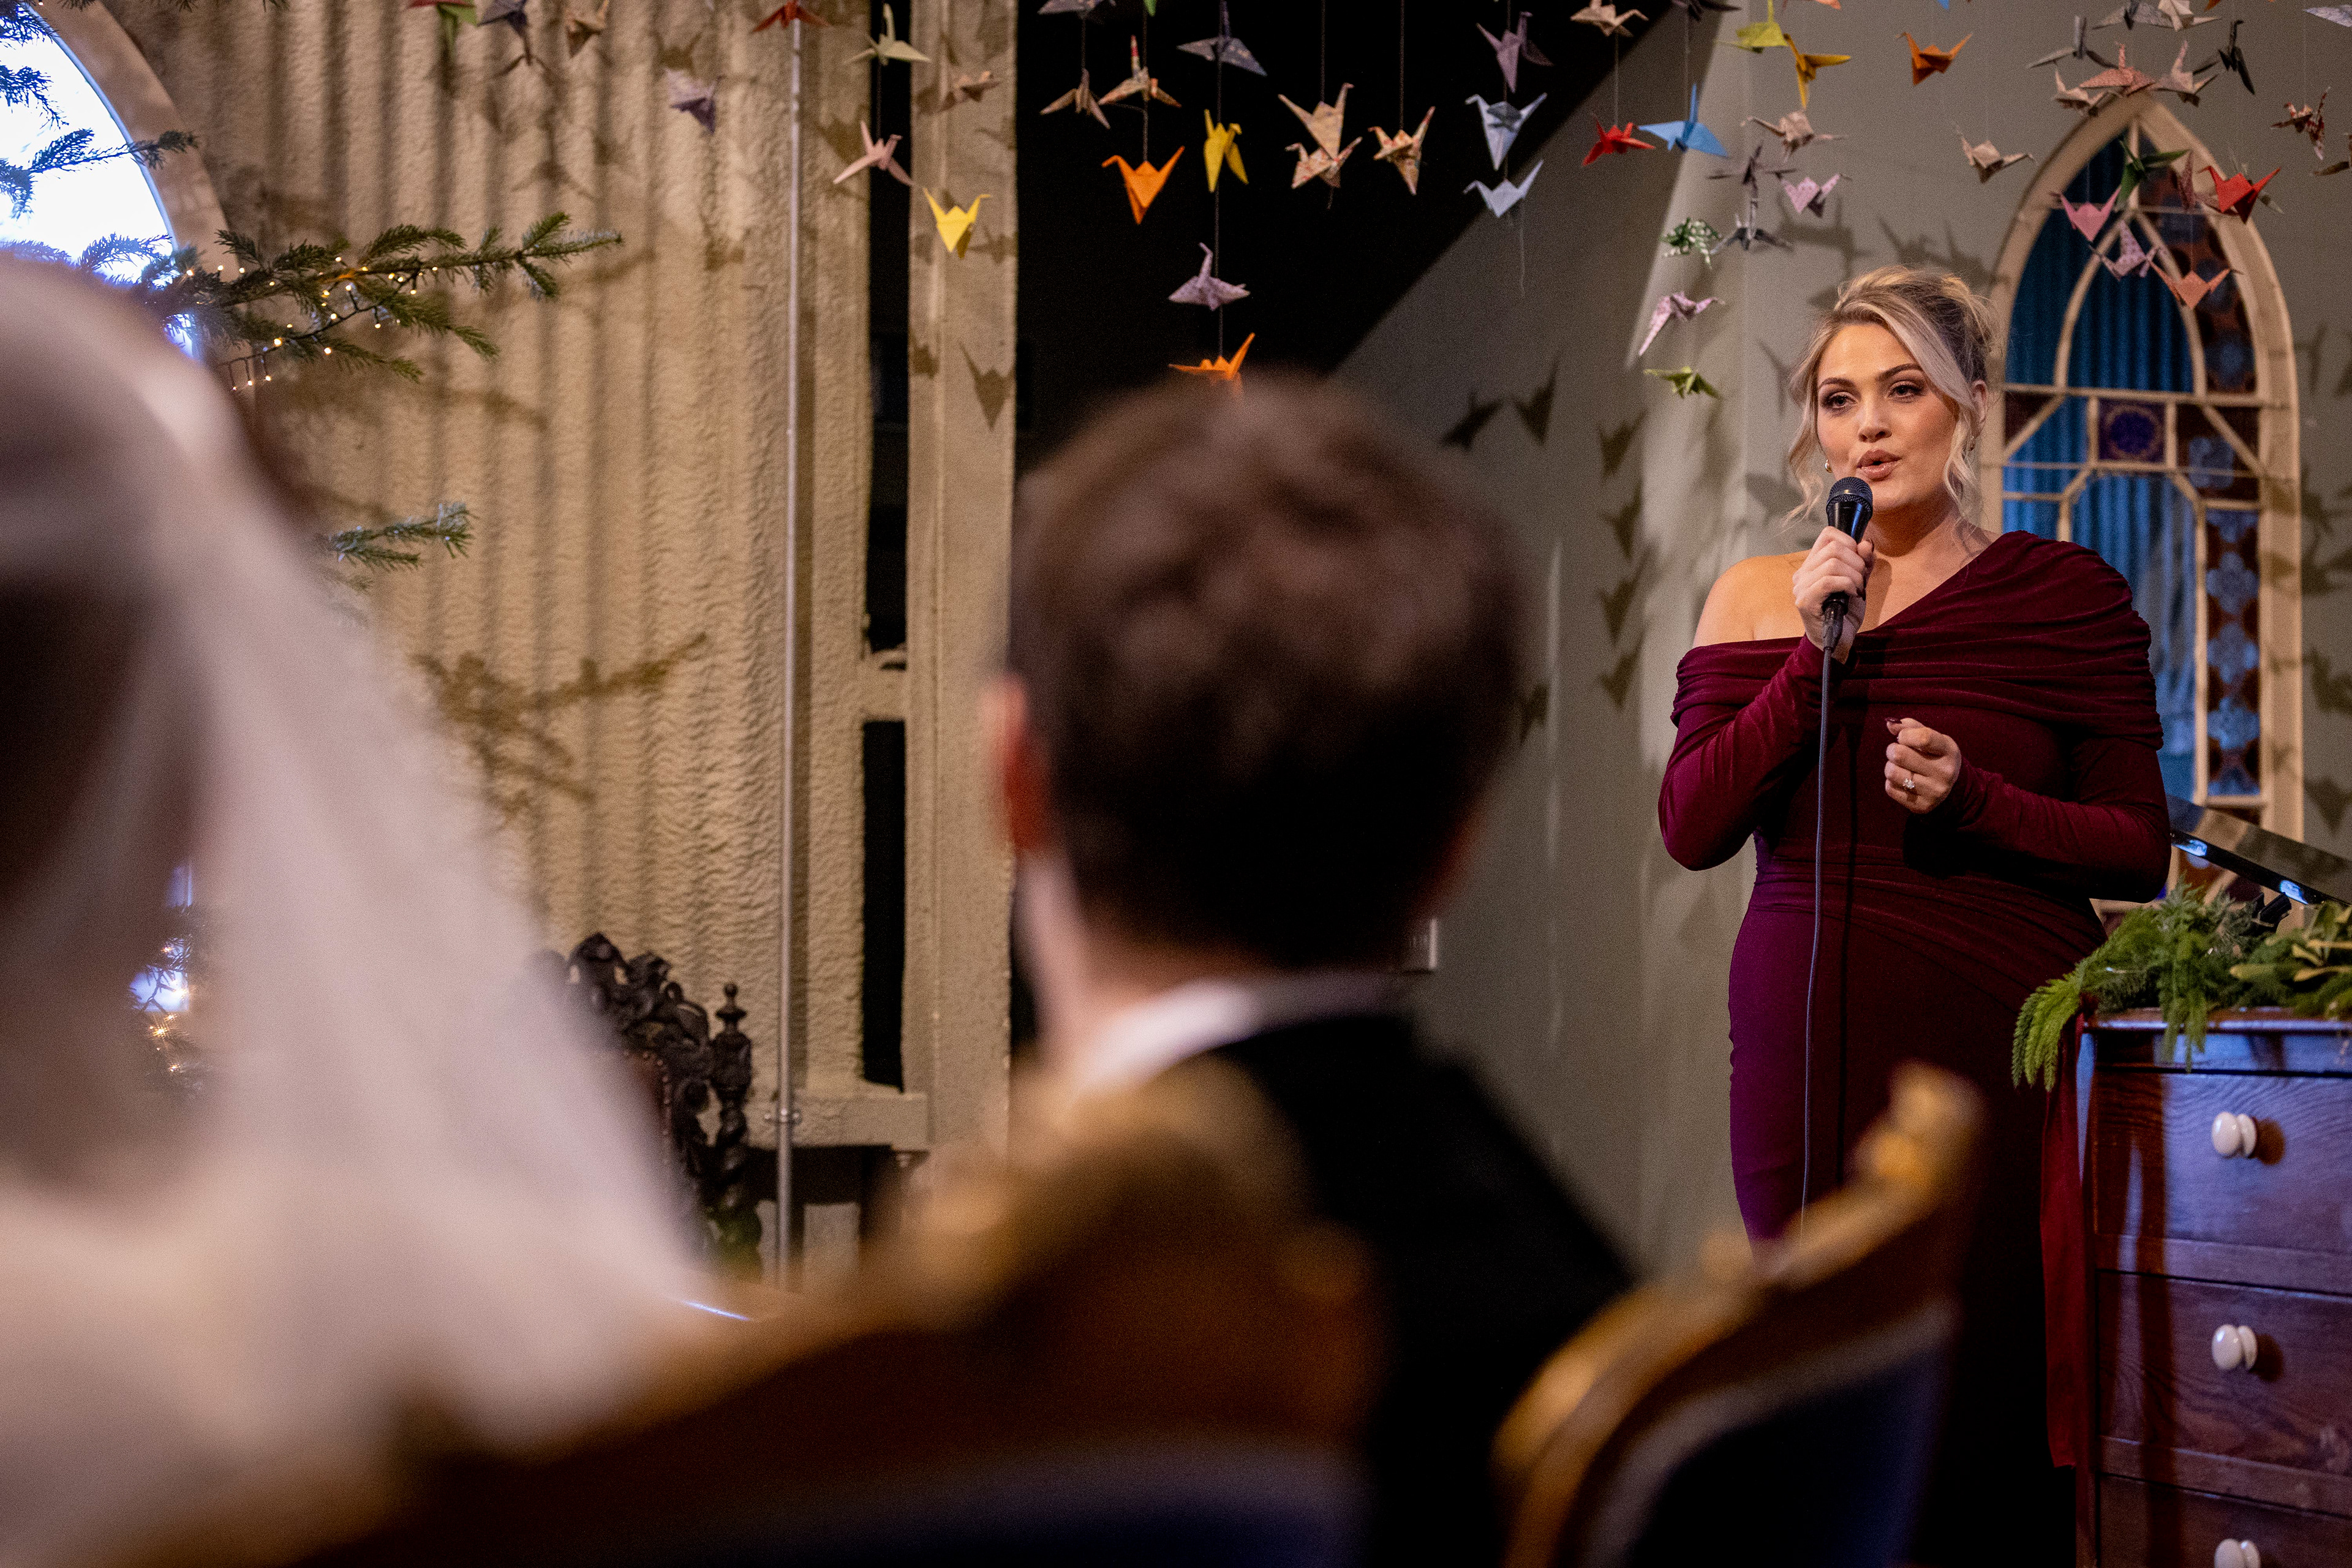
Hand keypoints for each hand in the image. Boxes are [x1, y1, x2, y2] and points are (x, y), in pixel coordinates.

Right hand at [1793, 525, 1873, 657]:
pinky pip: (1829, 581)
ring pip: (1832, 563)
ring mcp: (1801, 587)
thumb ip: (1863, 562)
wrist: (1838, 642)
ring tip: (1857, 589)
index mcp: (1813, 564)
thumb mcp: (1859, 581)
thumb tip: (1866, 542)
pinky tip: (1852, 595)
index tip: (1858, 559)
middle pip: (1833, 547)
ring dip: (1854, 576)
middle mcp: (1802, 573)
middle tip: (1861, 580)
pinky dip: (1847, 585)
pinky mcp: (1805, 601)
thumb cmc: (1845, 612)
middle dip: (1856, 561)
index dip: (1849, 540)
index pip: (1827, 534)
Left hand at [1884, 717, 1959, 813]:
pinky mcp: (1921, 806)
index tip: (1902, 736)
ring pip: (1892, 773)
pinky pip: (1890, 789)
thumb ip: (1911, 727)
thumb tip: (1889, 723)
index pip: (1924, 738)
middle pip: (1901, 755)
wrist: (1951, 789)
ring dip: (1890, 766)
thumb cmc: (1935, 756)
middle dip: (1892, 750)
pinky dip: (1891, 782)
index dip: (1905, 734)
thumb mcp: (1931, 739)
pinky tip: (1902, 780)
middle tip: (1895, 751)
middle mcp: (1945, 772)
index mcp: (1949, 751)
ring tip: (1899, 766)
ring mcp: (1934, 791)